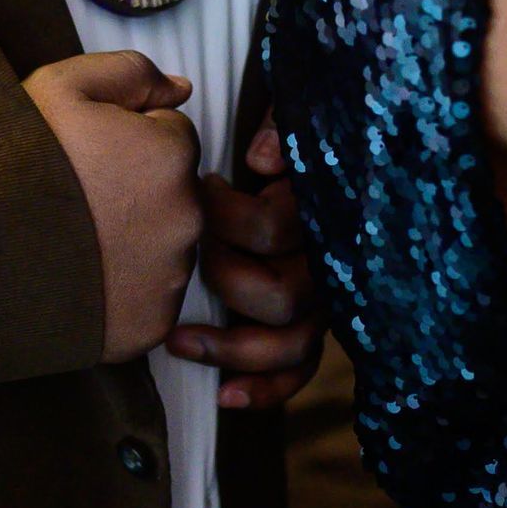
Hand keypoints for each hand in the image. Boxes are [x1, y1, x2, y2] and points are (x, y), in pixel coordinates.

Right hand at [22, 51, 203, 361]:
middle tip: (77, 199)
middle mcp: (186, 217)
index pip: (172, 136)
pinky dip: (122, 291)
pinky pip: (149, 299)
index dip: (127, 141)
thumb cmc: (9, 165)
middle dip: (136, 192)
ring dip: (133, 242)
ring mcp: (169, 276)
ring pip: (165, 247)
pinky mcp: (150, 324)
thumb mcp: (61, 86)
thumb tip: (180, 88)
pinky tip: (80, 278)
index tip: (87, 156)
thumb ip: (131, 72)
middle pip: (174, 194)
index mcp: (171, 153)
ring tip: (74, 240)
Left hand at [166, 115, 323, 410]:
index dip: (228, 216)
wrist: (315, 160)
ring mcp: (322, 301)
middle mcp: (328, 262)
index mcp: (320, 210)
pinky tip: (225, 395)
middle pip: (282, 295)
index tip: (205, 187)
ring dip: (232, 349)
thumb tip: (263, 159)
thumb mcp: (291, 112)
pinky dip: (264, 388)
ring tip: (178, 341)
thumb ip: (279, 126)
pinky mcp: (310, 327)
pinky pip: (297, 371)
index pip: (272, 229)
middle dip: (226, 279)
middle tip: (194, 251)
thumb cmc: (287, 139)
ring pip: (291, 343)